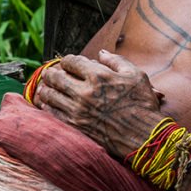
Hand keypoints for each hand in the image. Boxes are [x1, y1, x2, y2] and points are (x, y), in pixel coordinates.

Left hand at [30, 51, 163, 155]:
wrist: (144, 137)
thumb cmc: (142, 104)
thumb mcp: (136, 75)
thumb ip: (116, 61)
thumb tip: (101, 53)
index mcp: (98, 76)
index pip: (71, 62)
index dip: (67, 60)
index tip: (68, 63)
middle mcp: (85, 92)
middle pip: (56, 77)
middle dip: (51, 73)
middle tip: (50, 73)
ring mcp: (78, 110)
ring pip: (50, 95)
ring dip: (46, 89)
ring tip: (46, 87)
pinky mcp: (76, 126)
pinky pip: (53, 114)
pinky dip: (47, 107)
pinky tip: (48, 104)